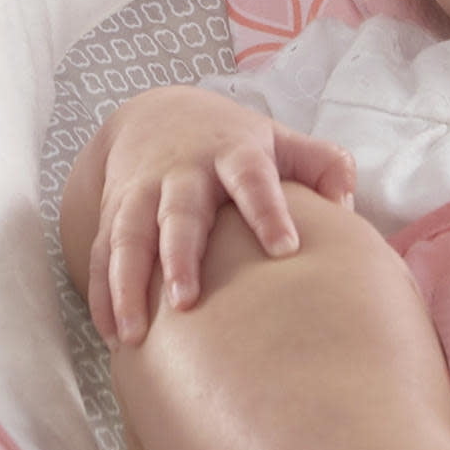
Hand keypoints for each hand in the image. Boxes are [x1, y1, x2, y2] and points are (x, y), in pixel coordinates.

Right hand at [86, 86, 355, 345]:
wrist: (158, 115)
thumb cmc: (232, 143)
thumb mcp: (278, 140)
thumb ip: (320, 164)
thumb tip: (347, 204)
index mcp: (233, 153)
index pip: (253, 178)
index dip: (269, 211)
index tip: (286, 250)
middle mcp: (183, 172)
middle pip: (179, 211)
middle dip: (179, 254)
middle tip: (185, 301)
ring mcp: (143, 193)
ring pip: (128, 236)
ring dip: (128, 283)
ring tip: (135, 334)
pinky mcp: (113, 213)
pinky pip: (101, 254)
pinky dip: (102, 294)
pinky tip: (112, 335)